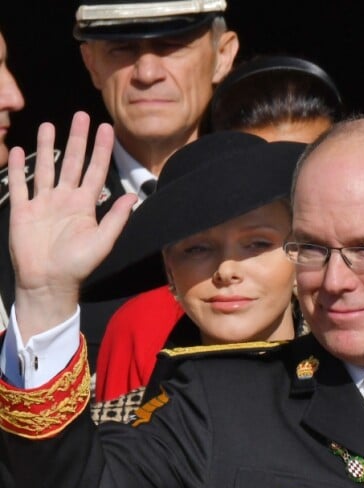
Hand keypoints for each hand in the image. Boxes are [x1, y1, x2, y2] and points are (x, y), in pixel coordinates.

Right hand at [8, 111, 135, 339]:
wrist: (48, 282)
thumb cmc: (78, 265)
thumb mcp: (102, 241)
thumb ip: (116, 218)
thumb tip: (132, 196)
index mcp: (85, 205)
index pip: (95, 170)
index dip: (101, 150)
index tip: (107, 128)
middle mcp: (65, 200)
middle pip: (71, 162)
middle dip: (77, 140)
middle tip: (81, 115)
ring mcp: (43, 204)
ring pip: (45, 168)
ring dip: (47, 147)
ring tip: (49, 125)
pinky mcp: (22, 211)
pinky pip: (20, 185)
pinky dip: (19, 169)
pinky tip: (18, 150)